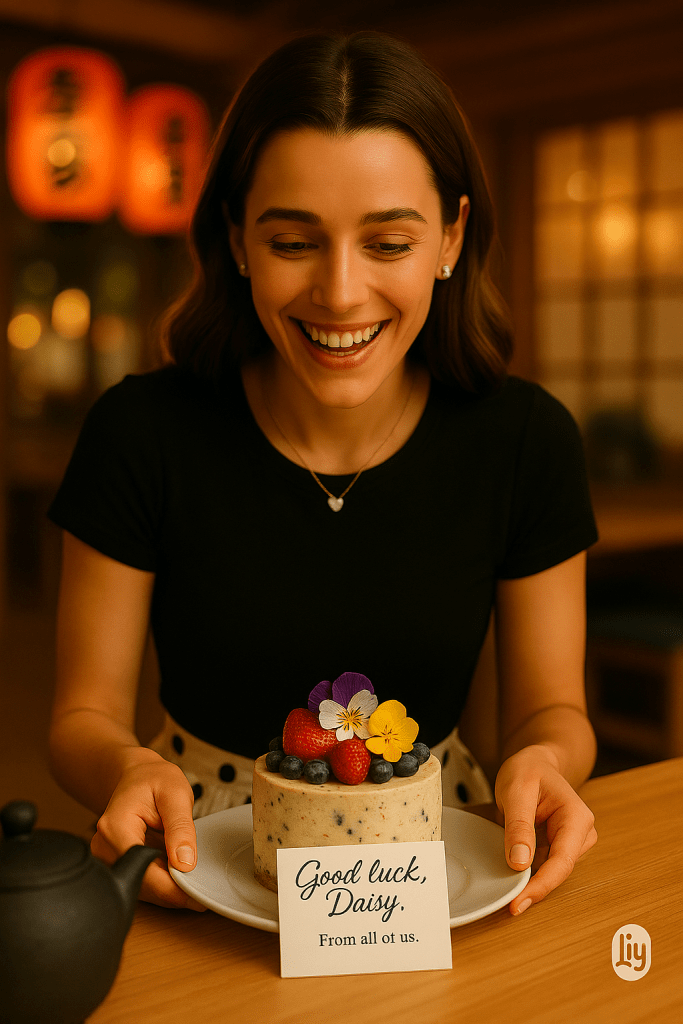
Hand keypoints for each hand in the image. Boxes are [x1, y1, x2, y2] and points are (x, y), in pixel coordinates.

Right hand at [92, 758, 205, 910]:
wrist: (138, 775)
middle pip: (139, 884)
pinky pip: (139, 882)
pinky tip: (175, 871)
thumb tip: (185, 863)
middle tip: (200, 890)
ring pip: (139, 889)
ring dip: (166, 889)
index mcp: (116, 826)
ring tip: (190, 878)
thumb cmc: (154, 779)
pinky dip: (160, 882)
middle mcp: (105, 846)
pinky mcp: (116, 863)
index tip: (195, 894)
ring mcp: (107, 857)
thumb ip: (181, 828)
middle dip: (171, 892)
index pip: (142, 870)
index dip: (170, 887)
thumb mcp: (176, 794)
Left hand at [494, 745, 596, 915]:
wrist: (535, 763)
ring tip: (505, 885)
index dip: (541, 886)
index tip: (518, 904)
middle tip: (506, 903)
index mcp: (576, 818)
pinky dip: (526, 872)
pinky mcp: (557, 848)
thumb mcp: (516, 790)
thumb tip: (520, 863)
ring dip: (528, 880)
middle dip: (533, 887)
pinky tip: (510, 874)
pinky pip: (542, 866)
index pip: (562, 862)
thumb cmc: (528, 770)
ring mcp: (571, 843)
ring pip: (549, 872)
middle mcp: (581, 834)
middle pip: (557, 872)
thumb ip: (518, 825)